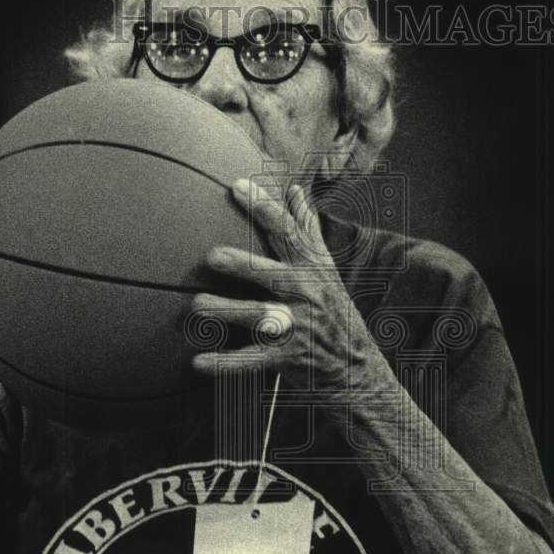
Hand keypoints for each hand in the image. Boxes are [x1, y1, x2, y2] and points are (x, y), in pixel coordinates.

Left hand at [191, 179, 393, 394]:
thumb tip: (296, 189)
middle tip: (211, 256)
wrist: (357, 368)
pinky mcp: (288, 357)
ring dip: (227, 311)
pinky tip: (197, 362)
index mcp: (312, 268)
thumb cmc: (332, 310)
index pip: (288, 231)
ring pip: (260, 317)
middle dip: (243, 265)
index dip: (263, 208)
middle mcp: (307, 294)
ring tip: (197, 305)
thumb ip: (307, 230)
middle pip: (273, 274)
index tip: (236, 186)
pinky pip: (252, 360)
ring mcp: (297, 327)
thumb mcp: (325, 268)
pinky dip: (225, 363)